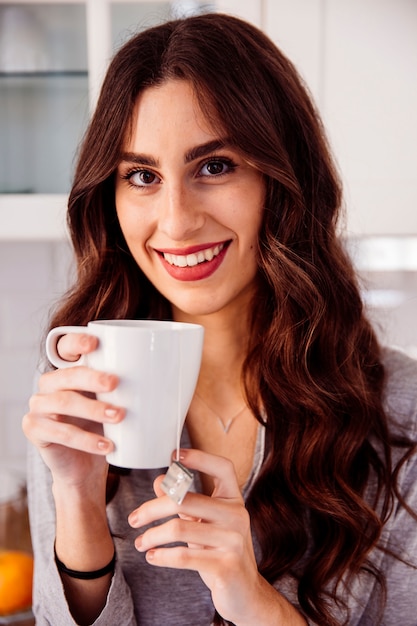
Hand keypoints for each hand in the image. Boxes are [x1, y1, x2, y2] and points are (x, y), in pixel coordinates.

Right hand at [22, 333, 124, 490]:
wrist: (86, 467)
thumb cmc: (103, 428)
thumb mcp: (115, 403)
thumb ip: (127, 386)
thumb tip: (165, 371)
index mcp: (69, 370)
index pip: (65, 347)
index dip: (76, 342)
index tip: (95, 343)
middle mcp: (50, 384)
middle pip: (66, 375)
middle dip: (92, 378)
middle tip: (115, 383)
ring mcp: (39, 406)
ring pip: (63, 403)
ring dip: (92, 409)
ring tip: (119, 416)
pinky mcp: (34, 430)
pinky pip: (59, 432)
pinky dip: (85, 439)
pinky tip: (106, 444)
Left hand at [128, 449, 278, 624]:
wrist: (244, 592)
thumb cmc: (221, 552)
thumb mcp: (203, 524)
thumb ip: (184, 502)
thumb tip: (160, 480)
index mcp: (234, 500)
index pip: (223, 468)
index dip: (201, 457)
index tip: (174, 455)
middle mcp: (237, 516)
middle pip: (186, 499)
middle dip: (153, 508)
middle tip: (134, 518)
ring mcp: (233, 541)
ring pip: (179, 529)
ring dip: (152, 536)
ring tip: (140, 543)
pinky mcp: (226, 566)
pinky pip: (184, 556)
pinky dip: (162, 556)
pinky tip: (152, 557)